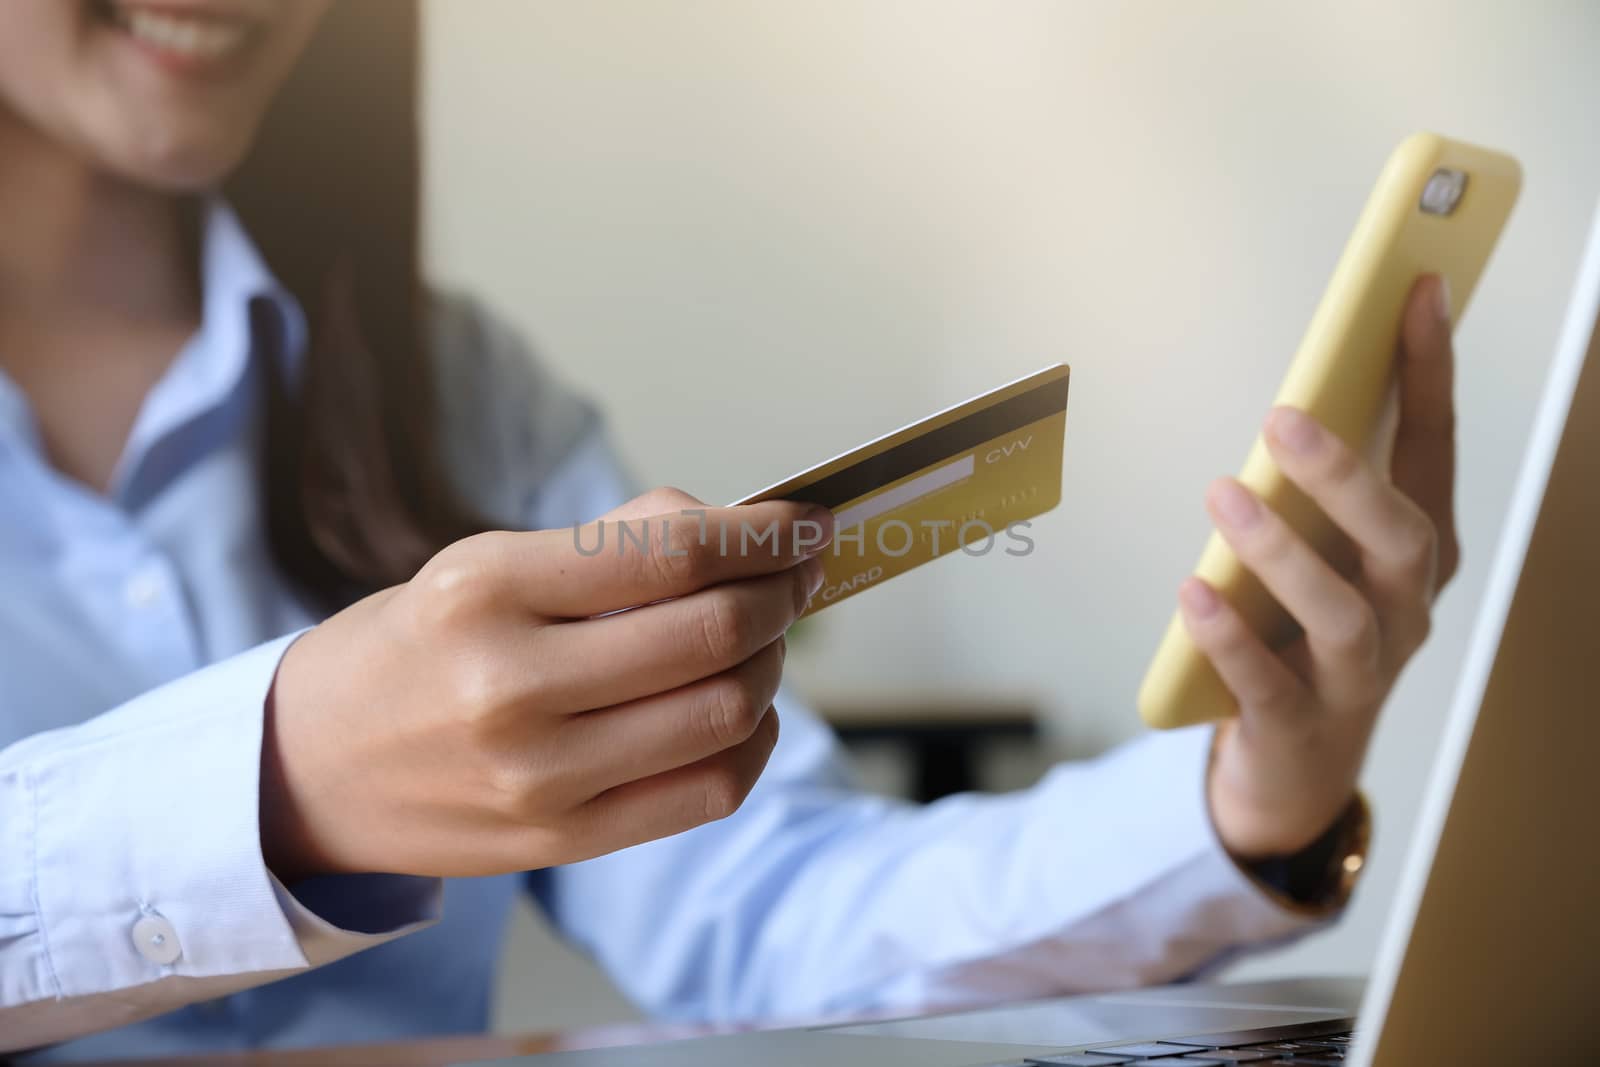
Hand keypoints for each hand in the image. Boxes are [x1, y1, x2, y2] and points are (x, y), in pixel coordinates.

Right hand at [259, 488, 831, 881]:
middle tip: (797, 573)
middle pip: (714, 633)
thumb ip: (610, 545)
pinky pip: (711, 788)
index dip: (764, 534)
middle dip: (782, 592)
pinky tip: (740, 707)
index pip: (672, 552)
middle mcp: (510, 686)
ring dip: (772, 662)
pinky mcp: (564, 839)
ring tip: (763, 636)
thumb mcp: (479, 565)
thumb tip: (739, 532)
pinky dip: (753, 738)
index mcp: (485, 590)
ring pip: (727, 711)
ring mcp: (540, 776)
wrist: (311, 770)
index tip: (807, 521)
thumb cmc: (413, 649)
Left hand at [1184, 275, 1460, 858]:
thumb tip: (1295, 392)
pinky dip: (1231, 638)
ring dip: (1282, 550)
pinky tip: (1192, 595)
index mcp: (1416, 553)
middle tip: (1281, 417)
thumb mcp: (1322, 551)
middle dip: (1346, 474)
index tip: (1416, 293)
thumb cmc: (1305, 632)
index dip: (1429, 373)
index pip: (1433, 451)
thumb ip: (1318, 487)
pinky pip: (1269, 683)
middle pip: (1401, 536)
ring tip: (1223, 494)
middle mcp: (1404, 610)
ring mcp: (1360, 674)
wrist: (1298, 764)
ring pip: (1341, 611)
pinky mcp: (1301, 724)